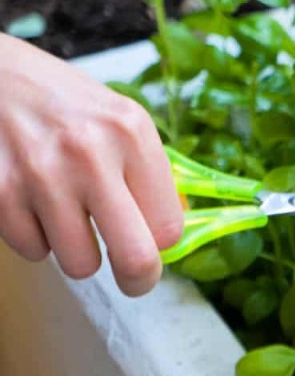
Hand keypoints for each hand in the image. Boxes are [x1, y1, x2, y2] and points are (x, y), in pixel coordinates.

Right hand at [0, 35, 183, 295]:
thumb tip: (173, 230)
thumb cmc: (64, 102)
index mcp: (130, 132)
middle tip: (135, 277)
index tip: (155, 241)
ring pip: (80, 264)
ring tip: (72, 214)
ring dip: (80, 250)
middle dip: (139, 278)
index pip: (168, 224)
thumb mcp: (120, 119)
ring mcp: (41, 176)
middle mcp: (90, 154)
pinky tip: (36, 201)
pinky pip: (34, 251)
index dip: (163, 242)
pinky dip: (38, 236)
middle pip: (135, 257)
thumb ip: (149, 172)